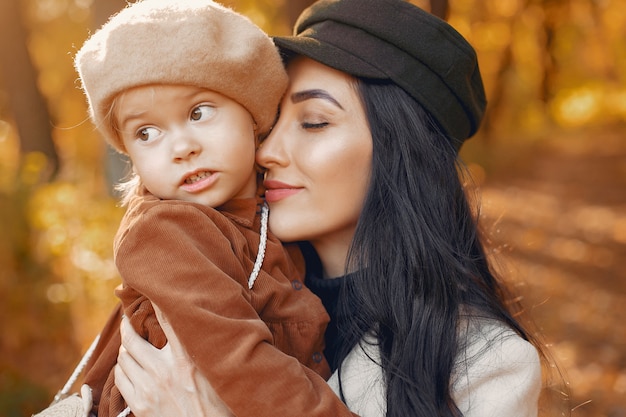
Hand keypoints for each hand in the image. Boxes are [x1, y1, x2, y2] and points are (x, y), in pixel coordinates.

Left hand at [115, 306, 233, 416]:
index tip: (149, 290)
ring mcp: (149, 388)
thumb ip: (210, 350)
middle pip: (133, 340)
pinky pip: (120, 381)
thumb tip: (210, 327)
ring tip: (128, 345)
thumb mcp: (220, 372)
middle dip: (127, 326)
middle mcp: (165, 370)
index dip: (156, 301)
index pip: (167, 320)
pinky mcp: (141, 406)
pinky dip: (120, 370)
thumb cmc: (221, 406)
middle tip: (128, 319)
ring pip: (123, 359)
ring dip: (124, 350)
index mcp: (188, 358)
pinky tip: (126, 368)